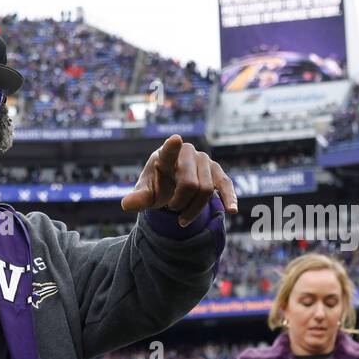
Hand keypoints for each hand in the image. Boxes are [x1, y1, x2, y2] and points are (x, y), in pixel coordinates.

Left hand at [120, 134, 238, 224]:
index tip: (175, 140)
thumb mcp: (145, 193)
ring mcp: (205, 161)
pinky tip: (232, 210)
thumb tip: (125, 205)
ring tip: (181, 217)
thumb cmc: (156, 185)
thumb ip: (138, 198)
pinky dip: (229, 198)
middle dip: (180, 203)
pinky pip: (225, 185)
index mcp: (166, 155)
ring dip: (193, 210)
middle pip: (190, 183)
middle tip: (171, 210)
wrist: (171, 185)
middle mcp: (188, 153)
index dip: (172, 147)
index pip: (169, 150)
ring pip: (206, 190)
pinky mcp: (218, 173)